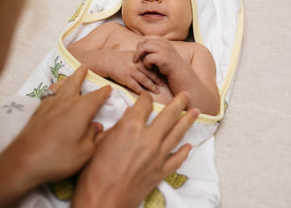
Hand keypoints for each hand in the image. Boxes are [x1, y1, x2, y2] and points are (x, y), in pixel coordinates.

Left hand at [0, 65, 110, 206]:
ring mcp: (49, 104)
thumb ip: (93, 136)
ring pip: (60, 85)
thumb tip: (97, 126)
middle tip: (85, 66)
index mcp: (81, 109)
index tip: (109, 88)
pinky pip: (49, 92)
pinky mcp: (37, 111)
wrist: (24, 161)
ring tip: (70, 75)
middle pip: (75, 82)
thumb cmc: (58, 157)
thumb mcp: (85, 152)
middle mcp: (65, 101)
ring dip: (67, 78)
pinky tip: (53, 92)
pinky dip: (54, 88)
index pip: (96, 96)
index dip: (104, 92)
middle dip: (81, 74)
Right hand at [72, 91, 198, 207]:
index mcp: (130, 127)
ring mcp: (157, 155)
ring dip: (187, 121)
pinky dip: (184, 151)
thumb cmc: (94, 172)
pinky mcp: (160, 172)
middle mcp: (148, 138)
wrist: (103, 200)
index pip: (144, 104)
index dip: (146, 98)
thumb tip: (126, 117)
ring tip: (195, 112)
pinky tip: (188, 145)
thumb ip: (116, 127)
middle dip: (178, 102)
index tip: (147, 96)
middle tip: (186, 94)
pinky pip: (177, 159)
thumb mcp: (99, 142)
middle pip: (168, 115)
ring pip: (177, 133)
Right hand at [105, 50, 165, 93]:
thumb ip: (141, 58)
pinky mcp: (125, 78)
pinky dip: (141, 90)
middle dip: (158, 80)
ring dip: (151, 86)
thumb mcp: (132, 55)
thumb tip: (151, 62)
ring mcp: (131, 71)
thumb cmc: (119, 58)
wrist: (107, 60)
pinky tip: (145, 94)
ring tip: (157, 91)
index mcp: (139, 59)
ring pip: (144, 80)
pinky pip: (135, 86)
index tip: (164, 75)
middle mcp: (136, 65)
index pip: (151, 65)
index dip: (158, 71)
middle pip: (150, 73)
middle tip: (163, 85)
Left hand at [133, 35, 184, 76]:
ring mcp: (163, 49)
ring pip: (144, 48)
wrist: (179, 72)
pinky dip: (146, 64)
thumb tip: (138, 45)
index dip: (140, 45)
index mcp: (162, 40)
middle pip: (143, 43)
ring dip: (140, 56)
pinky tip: (150, 67)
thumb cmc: (167, 63)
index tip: (138, 53)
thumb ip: (153, 47)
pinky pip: (147, 58)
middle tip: (135, 60)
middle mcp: (163, 42)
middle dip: (137, 52)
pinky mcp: (162, 58)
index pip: (146, 38)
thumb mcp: (161, 51)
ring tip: (142, 63)